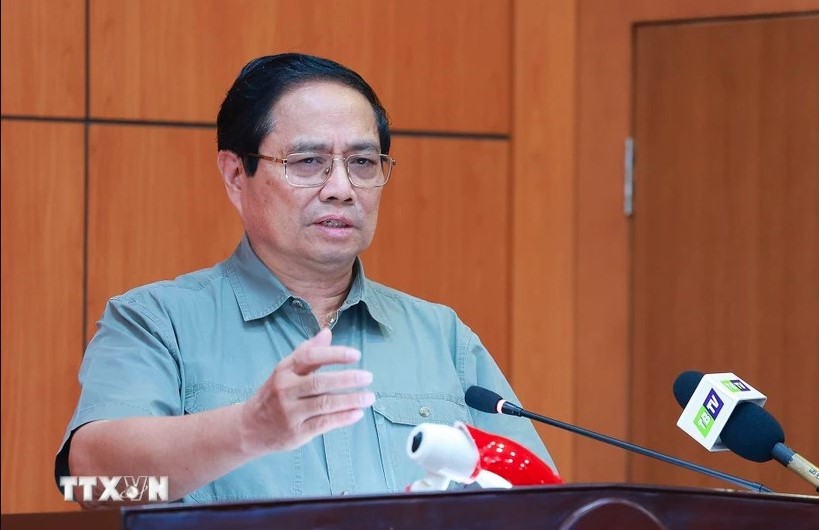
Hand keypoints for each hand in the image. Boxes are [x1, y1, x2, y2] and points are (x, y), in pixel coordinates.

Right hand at [238, 328, 373, 454]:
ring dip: (350, 400)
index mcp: (284, 371)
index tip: (355, 355)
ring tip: (369, 397)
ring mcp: (290, 412)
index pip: (309, 357)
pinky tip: (357, 413)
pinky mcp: (296, 432)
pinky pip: (324, 423)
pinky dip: (343, 418)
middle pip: (320, 382)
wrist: (249, 428)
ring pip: (325, 404)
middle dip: (347, 379)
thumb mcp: (285, 371)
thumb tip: (327, 332)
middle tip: (368, 376)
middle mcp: (285, 390)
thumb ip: (307, 352)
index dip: (334, 354)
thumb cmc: (274, 394)